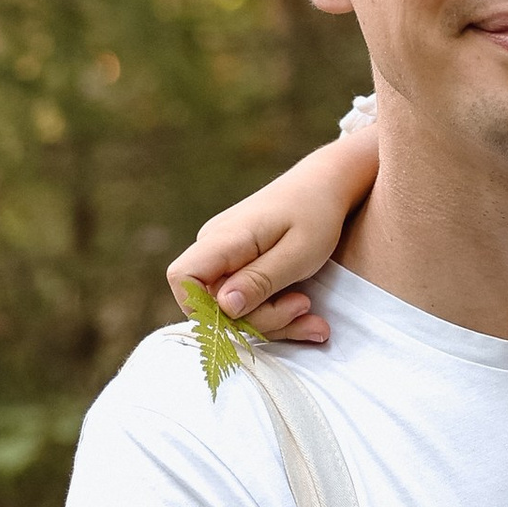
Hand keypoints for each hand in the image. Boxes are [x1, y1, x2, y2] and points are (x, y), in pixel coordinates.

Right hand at [163, 126, 379, 349]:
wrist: (325, 185)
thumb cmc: (316, 214)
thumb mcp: (297, 253)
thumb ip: (259, 280)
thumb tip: (224, 306)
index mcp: (224, 238)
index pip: (182, 277)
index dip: (202, 308)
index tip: (247, 317)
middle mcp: (215, 246)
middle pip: (213, 303)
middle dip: (259, 321)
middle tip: (304, 308)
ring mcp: (225, 256)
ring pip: (233, 307)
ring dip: (275, 321)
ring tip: (313, 316)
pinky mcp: (239, 265)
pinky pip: (247, 299)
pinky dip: (276, 312)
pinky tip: (308, 315)